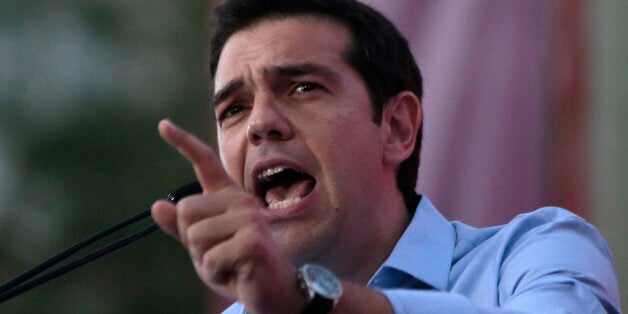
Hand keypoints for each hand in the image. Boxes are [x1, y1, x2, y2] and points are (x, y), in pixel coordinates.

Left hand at [151, 119, 304, 313]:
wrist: (272, 291)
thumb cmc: (237, 266)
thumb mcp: (203, 247)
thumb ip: (183, 228)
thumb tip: (157, 206)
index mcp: (229, 197)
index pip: (205, 163)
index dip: (184, 142)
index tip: (163, 124)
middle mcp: (241, 200)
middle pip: (185, 210)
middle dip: (192, 241)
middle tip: (218, 253)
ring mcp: (249, 218)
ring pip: (195, 236)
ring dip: (204, 260)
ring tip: (228, 264)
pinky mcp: (253, 240)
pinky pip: (209, 258)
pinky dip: (216, 273)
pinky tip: (236, 273)